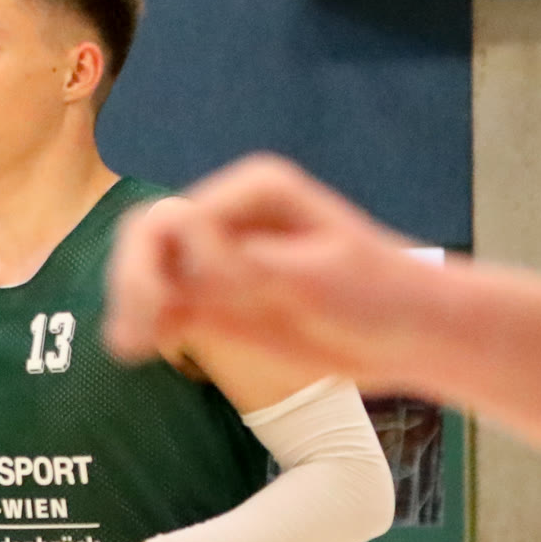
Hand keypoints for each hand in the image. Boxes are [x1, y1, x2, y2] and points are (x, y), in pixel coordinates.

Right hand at [104, 156, 428, 387]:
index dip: (154, 267)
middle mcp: (229, 216)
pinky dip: (148, 324)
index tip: (168, 317)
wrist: (408, 332)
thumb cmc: (379, 295)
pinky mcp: (221, 299)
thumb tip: (183, 238)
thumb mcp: (316, 277)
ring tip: (131, 348)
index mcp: (252, 191)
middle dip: (133, 282)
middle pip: (149, 236)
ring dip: (131, 305)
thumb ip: (248, 263)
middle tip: (134, 338)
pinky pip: (168, 304)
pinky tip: (143, 350)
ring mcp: (222, 259)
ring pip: (150, 270)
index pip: (172, 220)